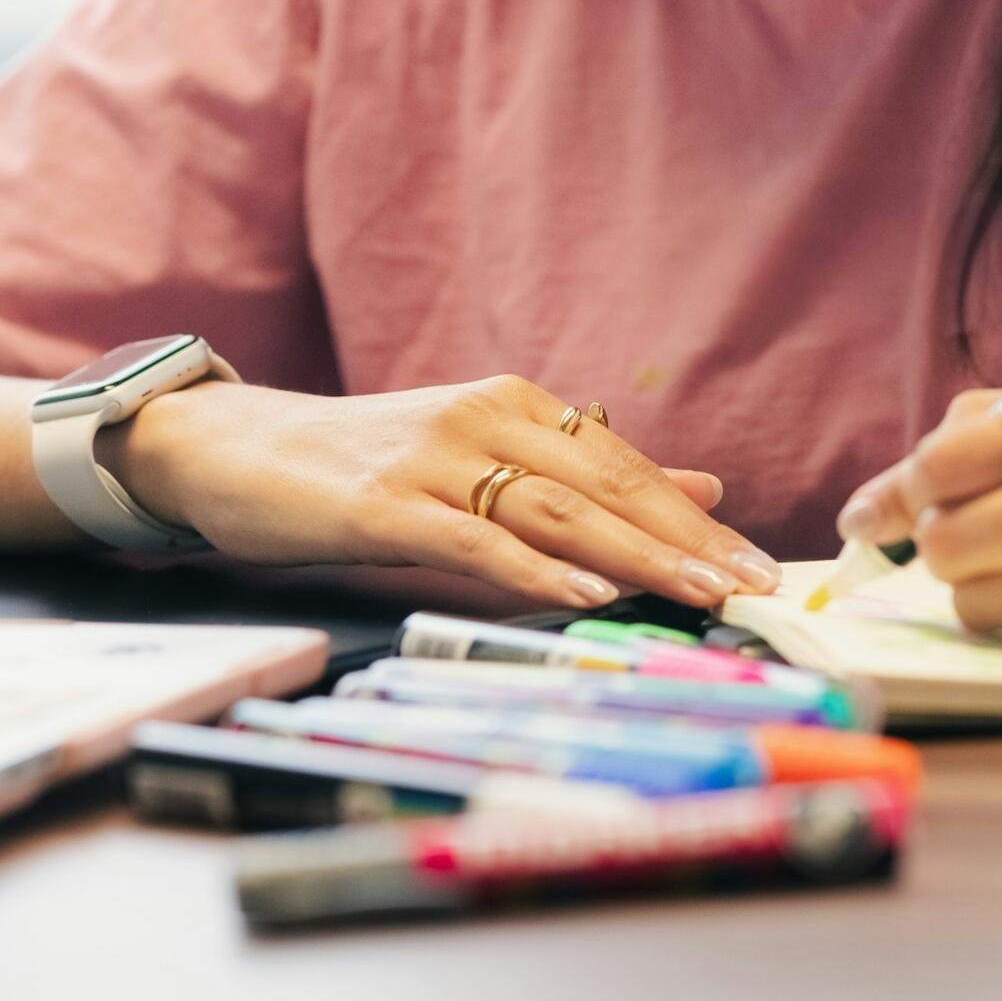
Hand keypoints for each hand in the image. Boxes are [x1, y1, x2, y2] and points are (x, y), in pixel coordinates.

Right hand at [100, 374, 781, 611]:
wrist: (240, 449)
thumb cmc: (371, 464)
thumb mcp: (487, 461)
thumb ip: (590, 481)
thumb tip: (705, 491)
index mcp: (519, 407)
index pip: (626, 466)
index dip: (695, 519)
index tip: (761, 567)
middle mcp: (487, 420)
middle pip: (605, 486)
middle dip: (688, 542)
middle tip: (756, 588)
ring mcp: (434, 459)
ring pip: (554, 510)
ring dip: (634, 555)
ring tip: (697, 592)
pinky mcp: (384, 504)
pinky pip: (473, 538)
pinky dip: (533, 568)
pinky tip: (584, 594)